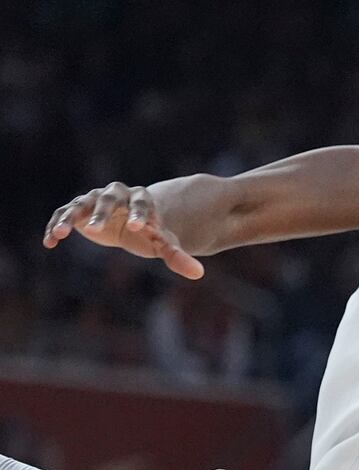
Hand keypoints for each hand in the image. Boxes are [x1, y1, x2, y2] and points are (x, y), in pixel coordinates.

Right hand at [42, 183, 203, 278]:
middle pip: (107, 198)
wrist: (131, 223)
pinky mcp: (78, 210)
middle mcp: (116, 195)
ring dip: (70, 218)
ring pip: (80, 204)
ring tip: (61, 234)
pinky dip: (56, 226)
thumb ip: (178, 256)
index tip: (138, 227)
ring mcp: (94, 200)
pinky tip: (50, 243)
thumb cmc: (150, 232)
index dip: (139, 213)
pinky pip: (63, 214)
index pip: (142, 203)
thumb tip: (198, 273)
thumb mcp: (163, 243)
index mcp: (141, 199)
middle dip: (102, 212)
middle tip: (95, 229)